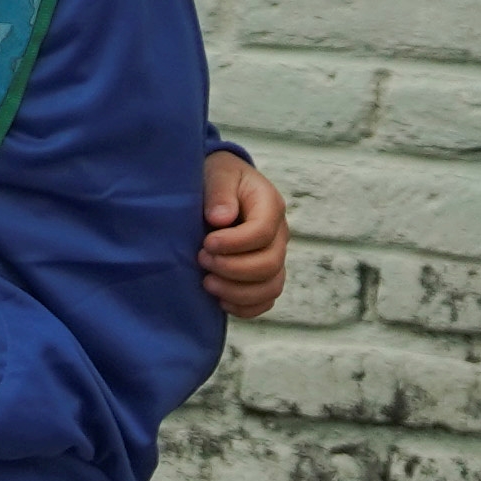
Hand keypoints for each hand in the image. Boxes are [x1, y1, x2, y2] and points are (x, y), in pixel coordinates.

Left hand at [202, 148, 290, 320]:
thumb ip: (220, 192)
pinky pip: (265, 301)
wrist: (220, 186)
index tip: (207, 242)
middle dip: (231, 268)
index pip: (262, 233)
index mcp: (270, 206)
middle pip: (269, 264)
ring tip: (207, 282)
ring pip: (270, 287)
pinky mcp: (265, 275)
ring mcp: (274, 256)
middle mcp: (278, 234)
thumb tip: (220, 219)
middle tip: (201, 259)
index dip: (234, 244)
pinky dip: (245, 307)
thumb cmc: (218, 177)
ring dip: (236, 292)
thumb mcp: (218, 173)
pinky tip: (220, 300)